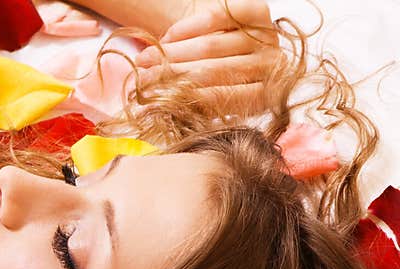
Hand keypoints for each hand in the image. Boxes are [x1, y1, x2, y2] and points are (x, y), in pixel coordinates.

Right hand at [133, 0, 282, 113]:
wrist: (224, 44)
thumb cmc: (211, 80)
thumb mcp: (204, 100)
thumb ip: (186, 105)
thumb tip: (147, 110)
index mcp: (263, 98)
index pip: (220, 98)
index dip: (184, 98)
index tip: (152, 100)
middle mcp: (272, 67)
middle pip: (215, 71)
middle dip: (173, 75)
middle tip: (143, 78)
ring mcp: (268, 37)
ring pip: (212, 45)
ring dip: (173, 53)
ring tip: (145, 59)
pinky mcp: (257, 11)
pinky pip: (217, 17)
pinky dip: (188, 28)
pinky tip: (167, 37)